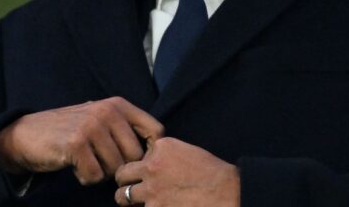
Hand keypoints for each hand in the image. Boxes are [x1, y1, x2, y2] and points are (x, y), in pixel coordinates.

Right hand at [0, 96, 163, 184]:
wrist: (27, 134)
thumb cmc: (70, 130)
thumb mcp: (100, 118)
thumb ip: (125, 127)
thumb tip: (159, 149)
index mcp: (118, 105)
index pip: (156, 130)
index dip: (151, 152)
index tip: (138, 162)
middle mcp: (108, 111)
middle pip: (136, 155)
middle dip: (121, 166)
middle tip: (102, 163)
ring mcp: (92, 126)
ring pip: (116, 168)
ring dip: (101, 173)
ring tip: (86, 161)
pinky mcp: (76, 144)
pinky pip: (95, 176)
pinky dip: (85, 178)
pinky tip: (75, 166)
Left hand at [114, 137, 239, 206]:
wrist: (227, 193)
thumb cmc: (213, 174)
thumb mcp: (187, 152)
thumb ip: (165, 156)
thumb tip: (150, 165)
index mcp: (162, 148)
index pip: (137, 156)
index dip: (141, 166)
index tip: (148, 173)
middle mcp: (152, 167)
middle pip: (122, 174)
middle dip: (125, 181)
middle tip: (131, 188)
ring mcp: (151, 190)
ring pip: (122, 197)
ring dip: (128, 200)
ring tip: (135, 203)